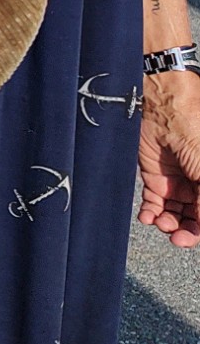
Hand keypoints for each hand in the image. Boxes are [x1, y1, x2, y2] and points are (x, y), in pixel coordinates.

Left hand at [138, 71, 199, 246]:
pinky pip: (153, 204)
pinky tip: (148, 217)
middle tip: (177, 237)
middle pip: (193, 220)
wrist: (162, 107)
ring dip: (167, 225)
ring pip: (173, 216)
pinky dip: (150, 215)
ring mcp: (176, 183)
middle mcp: (197, 186)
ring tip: (161, 223)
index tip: (193, 236)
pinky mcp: (154, 178)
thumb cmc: (193, 128)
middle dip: (185, 232)